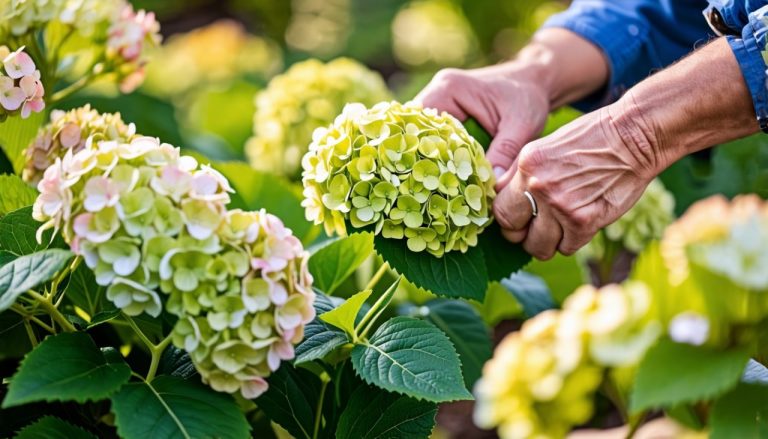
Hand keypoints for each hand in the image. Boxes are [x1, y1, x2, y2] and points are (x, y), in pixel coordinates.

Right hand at [415, 65, 549, 174]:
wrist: (536, 81)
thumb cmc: (529, 97)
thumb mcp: (522, 124)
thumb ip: (505, 152)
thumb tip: (492, 186)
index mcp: (450, 89)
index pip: (422, 124)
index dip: (424, 152)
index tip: (434, 179)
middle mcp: (438, 91)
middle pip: (417, 131)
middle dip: (425, 158)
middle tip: (433, 188)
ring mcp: (440, 102)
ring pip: (424, 135)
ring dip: (431, 158)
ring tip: (438, 185)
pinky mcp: (447, 113)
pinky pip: (436, 137)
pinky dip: (441, 154)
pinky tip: (448, 175)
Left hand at [493, 95, 664, 259]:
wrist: (634, 137)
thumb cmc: (590, 139)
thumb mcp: (544, 146)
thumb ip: (518, 173)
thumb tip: (497, 194)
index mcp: (526, 166)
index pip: (499, 208)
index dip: (508, 218)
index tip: (518, 218)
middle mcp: (538, 187)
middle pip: (513, 232)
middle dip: (522, 235)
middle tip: (534, 229)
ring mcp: (561, 206)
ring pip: (538, 247)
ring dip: (546, 243)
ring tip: (557, 230)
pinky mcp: (584, 221)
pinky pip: (567, 248)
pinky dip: (571, 241)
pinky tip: (579, 225)